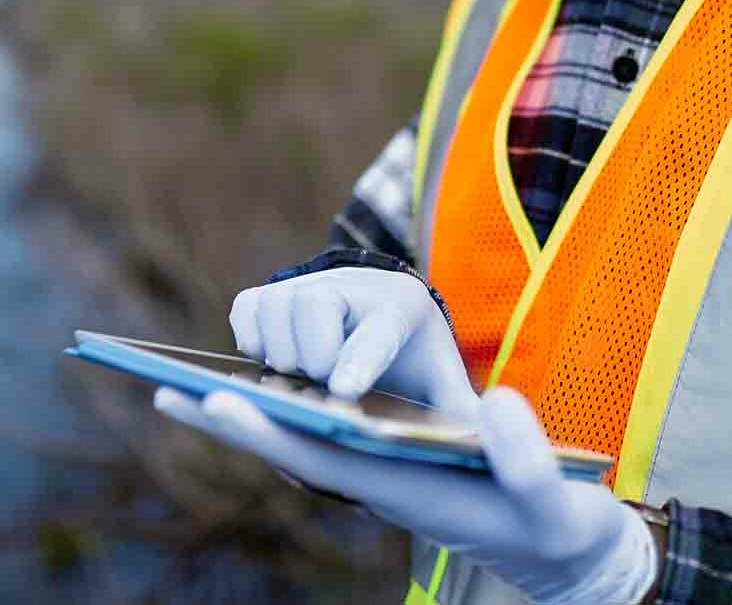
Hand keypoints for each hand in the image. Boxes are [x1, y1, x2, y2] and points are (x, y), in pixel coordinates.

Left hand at [154, 384, 656, 604]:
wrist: (556, 543)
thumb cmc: (552, 520)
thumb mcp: (550, 497)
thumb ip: (527, 458)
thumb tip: (495, 403)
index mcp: (404, 490)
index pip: (323, 458)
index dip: (270, 430)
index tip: (218, 400)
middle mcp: (379, 483)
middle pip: (294, 450)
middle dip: (234, 424)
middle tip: (167, 392)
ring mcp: (382, 473)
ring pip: (304, 442)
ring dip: (252, 418)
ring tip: (194, 388)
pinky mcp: (393, 463)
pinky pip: (326, 436)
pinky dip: (288, 415)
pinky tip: (268, 392)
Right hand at [229, 267, 477, 417]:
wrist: (382, 319)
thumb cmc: (414, 363)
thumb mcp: (444, 386)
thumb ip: (462, 417)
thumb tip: (484, 447)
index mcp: (403, 308)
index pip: (378, 330)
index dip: (360, 360)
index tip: (343, 392)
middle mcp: (353, 286)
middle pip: (315, 307)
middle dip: (313, 355)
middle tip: (322, 387)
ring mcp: (308, 285)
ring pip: (277, 307)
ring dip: (281, 352)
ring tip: (301, 380)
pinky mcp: (272, 293)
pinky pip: (247, 309)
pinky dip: (253, 340)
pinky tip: (275, 365)